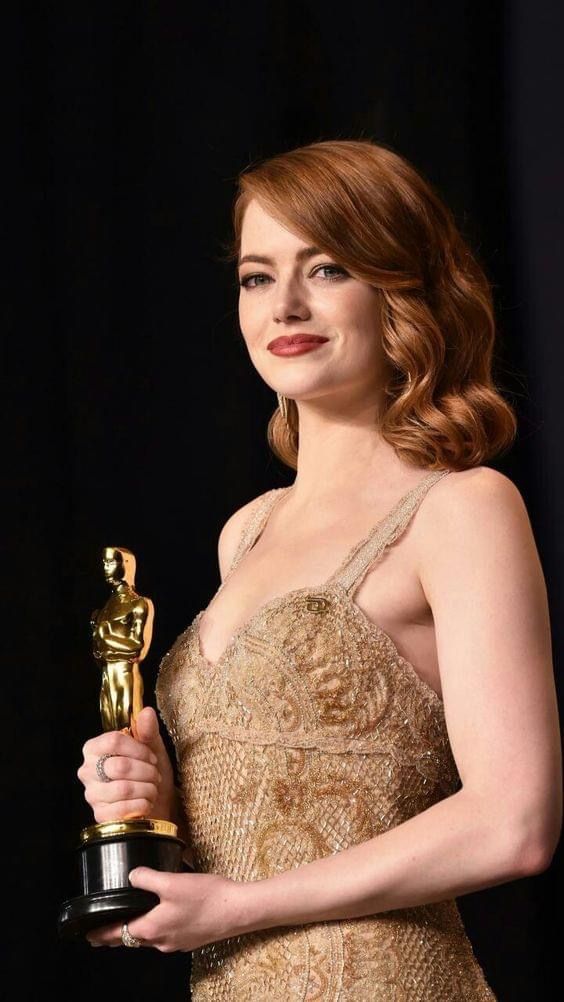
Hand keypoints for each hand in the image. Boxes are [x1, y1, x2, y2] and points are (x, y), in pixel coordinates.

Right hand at [77, 706, 175, 822]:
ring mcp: (92, 795)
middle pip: (120, 766)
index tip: (152, 756)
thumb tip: (147, 711)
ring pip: (124, 788)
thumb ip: (147, 730)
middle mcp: (87, 770)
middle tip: (155, 775)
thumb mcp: (152, 748)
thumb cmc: (149, 772)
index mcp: (95, 748)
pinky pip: (124, 808)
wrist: (155, 805)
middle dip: (147, 771)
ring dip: (147, 789)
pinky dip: (143, 805)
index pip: (113, 740)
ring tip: (152, 788)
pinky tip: (146, 803)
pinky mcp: (100, 816)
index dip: (138, 749)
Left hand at [86, 868, 248, 951]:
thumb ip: (147, 879)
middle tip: (101, 932)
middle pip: (132, 939)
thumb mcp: (171, 882)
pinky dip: (154, 929)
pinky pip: (164, 935)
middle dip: (116, 935)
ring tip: (127, 924)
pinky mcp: (190, 938)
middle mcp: (161, 941)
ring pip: (149, 938)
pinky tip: (160, 918)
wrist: (237, 911)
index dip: (102, 933)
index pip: (119, 934)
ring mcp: (176, 942)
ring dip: (135, 932)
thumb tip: (132, 876)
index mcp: (152, 928)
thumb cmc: (205, 897)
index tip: (88, 935)